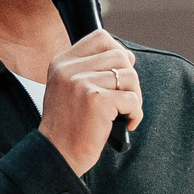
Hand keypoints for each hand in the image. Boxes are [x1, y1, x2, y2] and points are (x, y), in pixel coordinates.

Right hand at [41, 32, 140, 174]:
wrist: (57, 155)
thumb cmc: (68, 126)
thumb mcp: (68, 89)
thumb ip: (90, 69)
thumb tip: (128, 56)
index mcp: (62, 62)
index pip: (101, 37)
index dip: (117, 52)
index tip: (118, 75)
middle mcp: (69, 69)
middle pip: (120, 56)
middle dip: (130, 79)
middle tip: (124, 100)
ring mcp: (82, 83)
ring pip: (129, 76)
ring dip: (135, 96)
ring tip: (124, 112)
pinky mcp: (97, 100)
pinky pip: (132, 98)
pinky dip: (135, 113)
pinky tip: (126, 124)